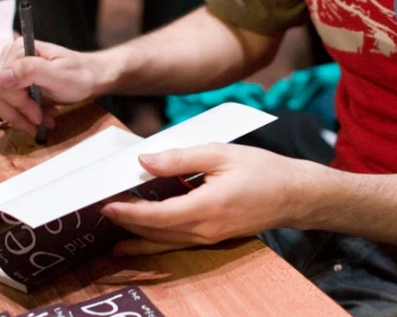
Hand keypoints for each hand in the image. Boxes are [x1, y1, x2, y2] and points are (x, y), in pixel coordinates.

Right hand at [0, 39, 98, 136]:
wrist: (89, 77)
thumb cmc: (79, 74)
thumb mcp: (59, 74)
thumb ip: (31, 71)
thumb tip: (3, 76)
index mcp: (19, 50)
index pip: (1, 84)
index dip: (18, 103)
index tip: (37, 114)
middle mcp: (11, 58)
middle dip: (20, 113)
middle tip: (41, 121)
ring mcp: (11, 70)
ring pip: (1, 103)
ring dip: (22, 117)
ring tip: (44, 120)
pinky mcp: (14, 83)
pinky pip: (8, 105)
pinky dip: (24, 115)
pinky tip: (42, 115)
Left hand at [101, 142, 324, 255]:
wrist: (295, 194)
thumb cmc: (261, 169)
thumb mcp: (220, 153)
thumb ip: (180, 158)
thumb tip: (145, 161)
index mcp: (208, 206)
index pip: (159, 216)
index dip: (130, 213)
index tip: (107, 206)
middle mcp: (207, 229)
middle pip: (158, 234)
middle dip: (128, 226)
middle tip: (102, 216)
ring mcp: (211, 238)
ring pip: (167, 243)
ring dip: (140, 239)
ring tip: (114, 238)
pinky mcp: (215, 238)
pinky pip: (180, 242)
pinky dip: (158, 240)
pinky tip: (146, 237)